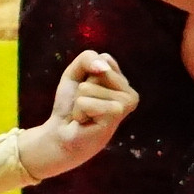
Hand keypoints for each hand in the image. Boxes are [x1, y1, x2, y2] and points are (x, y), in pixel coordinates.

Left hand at [19, 48, 137, 178]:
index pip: (103, 58)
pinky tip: (86, 122)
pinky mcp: (116, 114)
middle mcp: (130, 93)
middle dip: (82, 87)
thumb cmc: (71, 105)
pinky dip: (79, 111)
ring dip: (80, 102)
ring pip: (89, 86)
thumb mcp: (76, 72)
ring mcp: (126, 104)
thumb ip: (88, 58)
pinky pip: (85, 101)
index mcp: (123, 82)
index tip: (85, 92)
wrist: (62, 135)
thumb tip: (102, 68)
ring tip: (86, 115)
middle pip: (98, 69)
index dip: (84, 73)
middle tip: (85, 105)